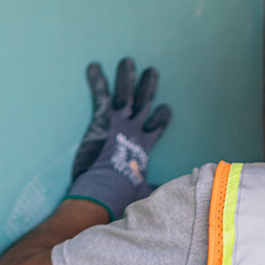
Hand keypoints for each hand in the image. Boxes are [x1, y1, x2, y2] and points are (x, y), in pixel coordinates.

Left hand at [66, 57, 171, 218]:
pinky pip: (101, 95)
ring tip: (127, 60)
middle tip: (152, 71)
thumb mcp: (143, 193)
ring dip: (127, 77)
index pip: (158, 126)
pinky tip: (93, 66)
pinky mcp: (103, 121)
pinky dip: (97, 80)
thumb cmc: (121, 196)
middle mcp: (134, 131)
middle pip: (145, 102)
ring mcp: (119, 124)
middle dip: (148, 86)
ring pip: (126, 93)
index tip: (166, 108)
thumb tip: (170, 203)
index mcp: (145, 146)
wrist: (104, 193)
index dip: (162, 117)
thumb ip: (154, 192)